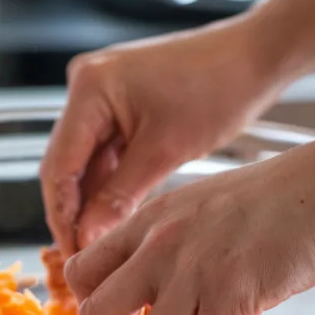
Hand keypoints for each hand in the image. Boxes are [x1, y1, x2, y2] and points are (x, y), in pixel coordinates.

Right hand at [41, 14, 284, 254]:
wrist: (255, 56)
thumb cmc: (218, 89)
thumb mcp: (164, 151)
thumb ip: (119, 196)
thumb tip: (88, 238)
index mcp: (90, 89)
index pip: (59, 165)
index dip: (63, 216)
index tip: (73, 254)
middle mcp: (87, 86)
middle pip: (66, 164)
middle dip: (74, 213)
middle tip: (84, 258)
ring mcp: (103, 94)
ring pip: (86, 162)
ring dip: (92, 202)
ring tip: (101, 245)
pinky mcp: (122, 104)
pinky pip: (106, 152)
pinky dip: (111, 184)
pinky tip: (116, 216)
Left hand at [63, 141, 314, 314]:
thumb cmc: (289, 196)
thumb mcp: (210, 204)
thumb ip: (179, 241)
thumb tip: (171, 289)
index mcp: (152, 219)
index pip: (84, 267)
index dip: (89, 305)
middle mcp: (160, 243)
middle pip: (96, 311)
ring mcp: (192, 269)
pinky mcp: (231, 294)